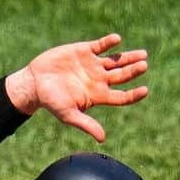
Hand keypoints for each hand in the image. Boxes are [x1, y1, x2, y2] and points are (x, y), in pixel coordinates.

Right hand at [5, 32, 147, 141]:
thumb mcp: (68, 115)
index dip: (133, 94)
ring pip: (116, 60)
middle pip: (122, 76)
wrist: (34, 83)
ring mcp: (92, 65)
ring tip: (142, 55)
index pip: (121, 97)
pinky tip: (116, 40)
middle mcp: (98, 80)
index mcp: (97, 96)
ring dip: (128, 57)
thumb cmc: (50, 102)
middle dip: (133, 71)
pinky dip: (109, 42)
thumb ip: (86, 124)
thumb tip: (103, 139)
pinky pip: (101, 45)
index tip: (145, 90)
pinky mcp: (84, 51)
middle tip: (144, 65)